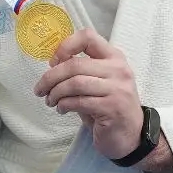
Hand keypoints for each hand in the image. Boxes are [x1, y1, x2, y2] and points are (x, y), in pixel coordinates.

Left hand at [32, 28, 145, 159]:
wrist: (131, 135)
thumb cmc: (110, 107)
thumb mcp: (99, 82)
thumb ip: (81, 71)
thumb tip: (53, 65)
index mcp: (114, 57)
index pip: (88, 37)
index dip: (65, 46)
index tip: (53, 62)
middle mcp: (118, 70)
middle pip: (75, 64)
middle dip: (51, 77)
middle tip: (40, 89)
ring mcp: (117, 89)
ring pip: (75, 83)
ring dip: (56, 93)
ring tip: (50, 100)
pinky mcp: (112, 108)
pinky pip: (79, 102)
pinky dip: (64, 105)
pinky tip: (62, 109)